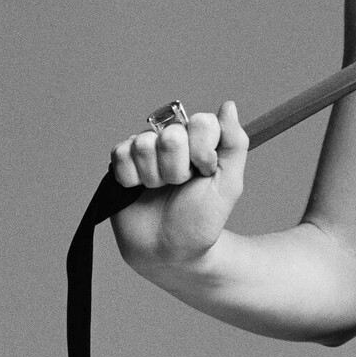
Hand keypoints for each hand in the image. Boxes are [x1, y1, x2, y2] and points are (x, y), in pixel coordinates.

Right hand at [110, 100, 248, 270]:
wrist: (168, 251)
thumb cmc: (201, 221)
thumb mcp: (228, 185)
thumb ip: (234, 143)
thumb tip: (228, 105)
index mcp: (201, 142)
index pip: (201, 122)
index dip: (202, 151)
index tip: (205, 172)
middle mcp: (173, 140)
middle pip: (171, 136)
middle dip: (177, 170)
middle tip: (179, 186)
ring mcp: (146, 149)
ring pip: (144, 144)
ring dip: (154, 176)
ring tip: (159, 190)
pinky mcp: (121, 161)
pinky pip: (121, 155)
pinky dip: (131, 178)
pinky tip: (138, 190)